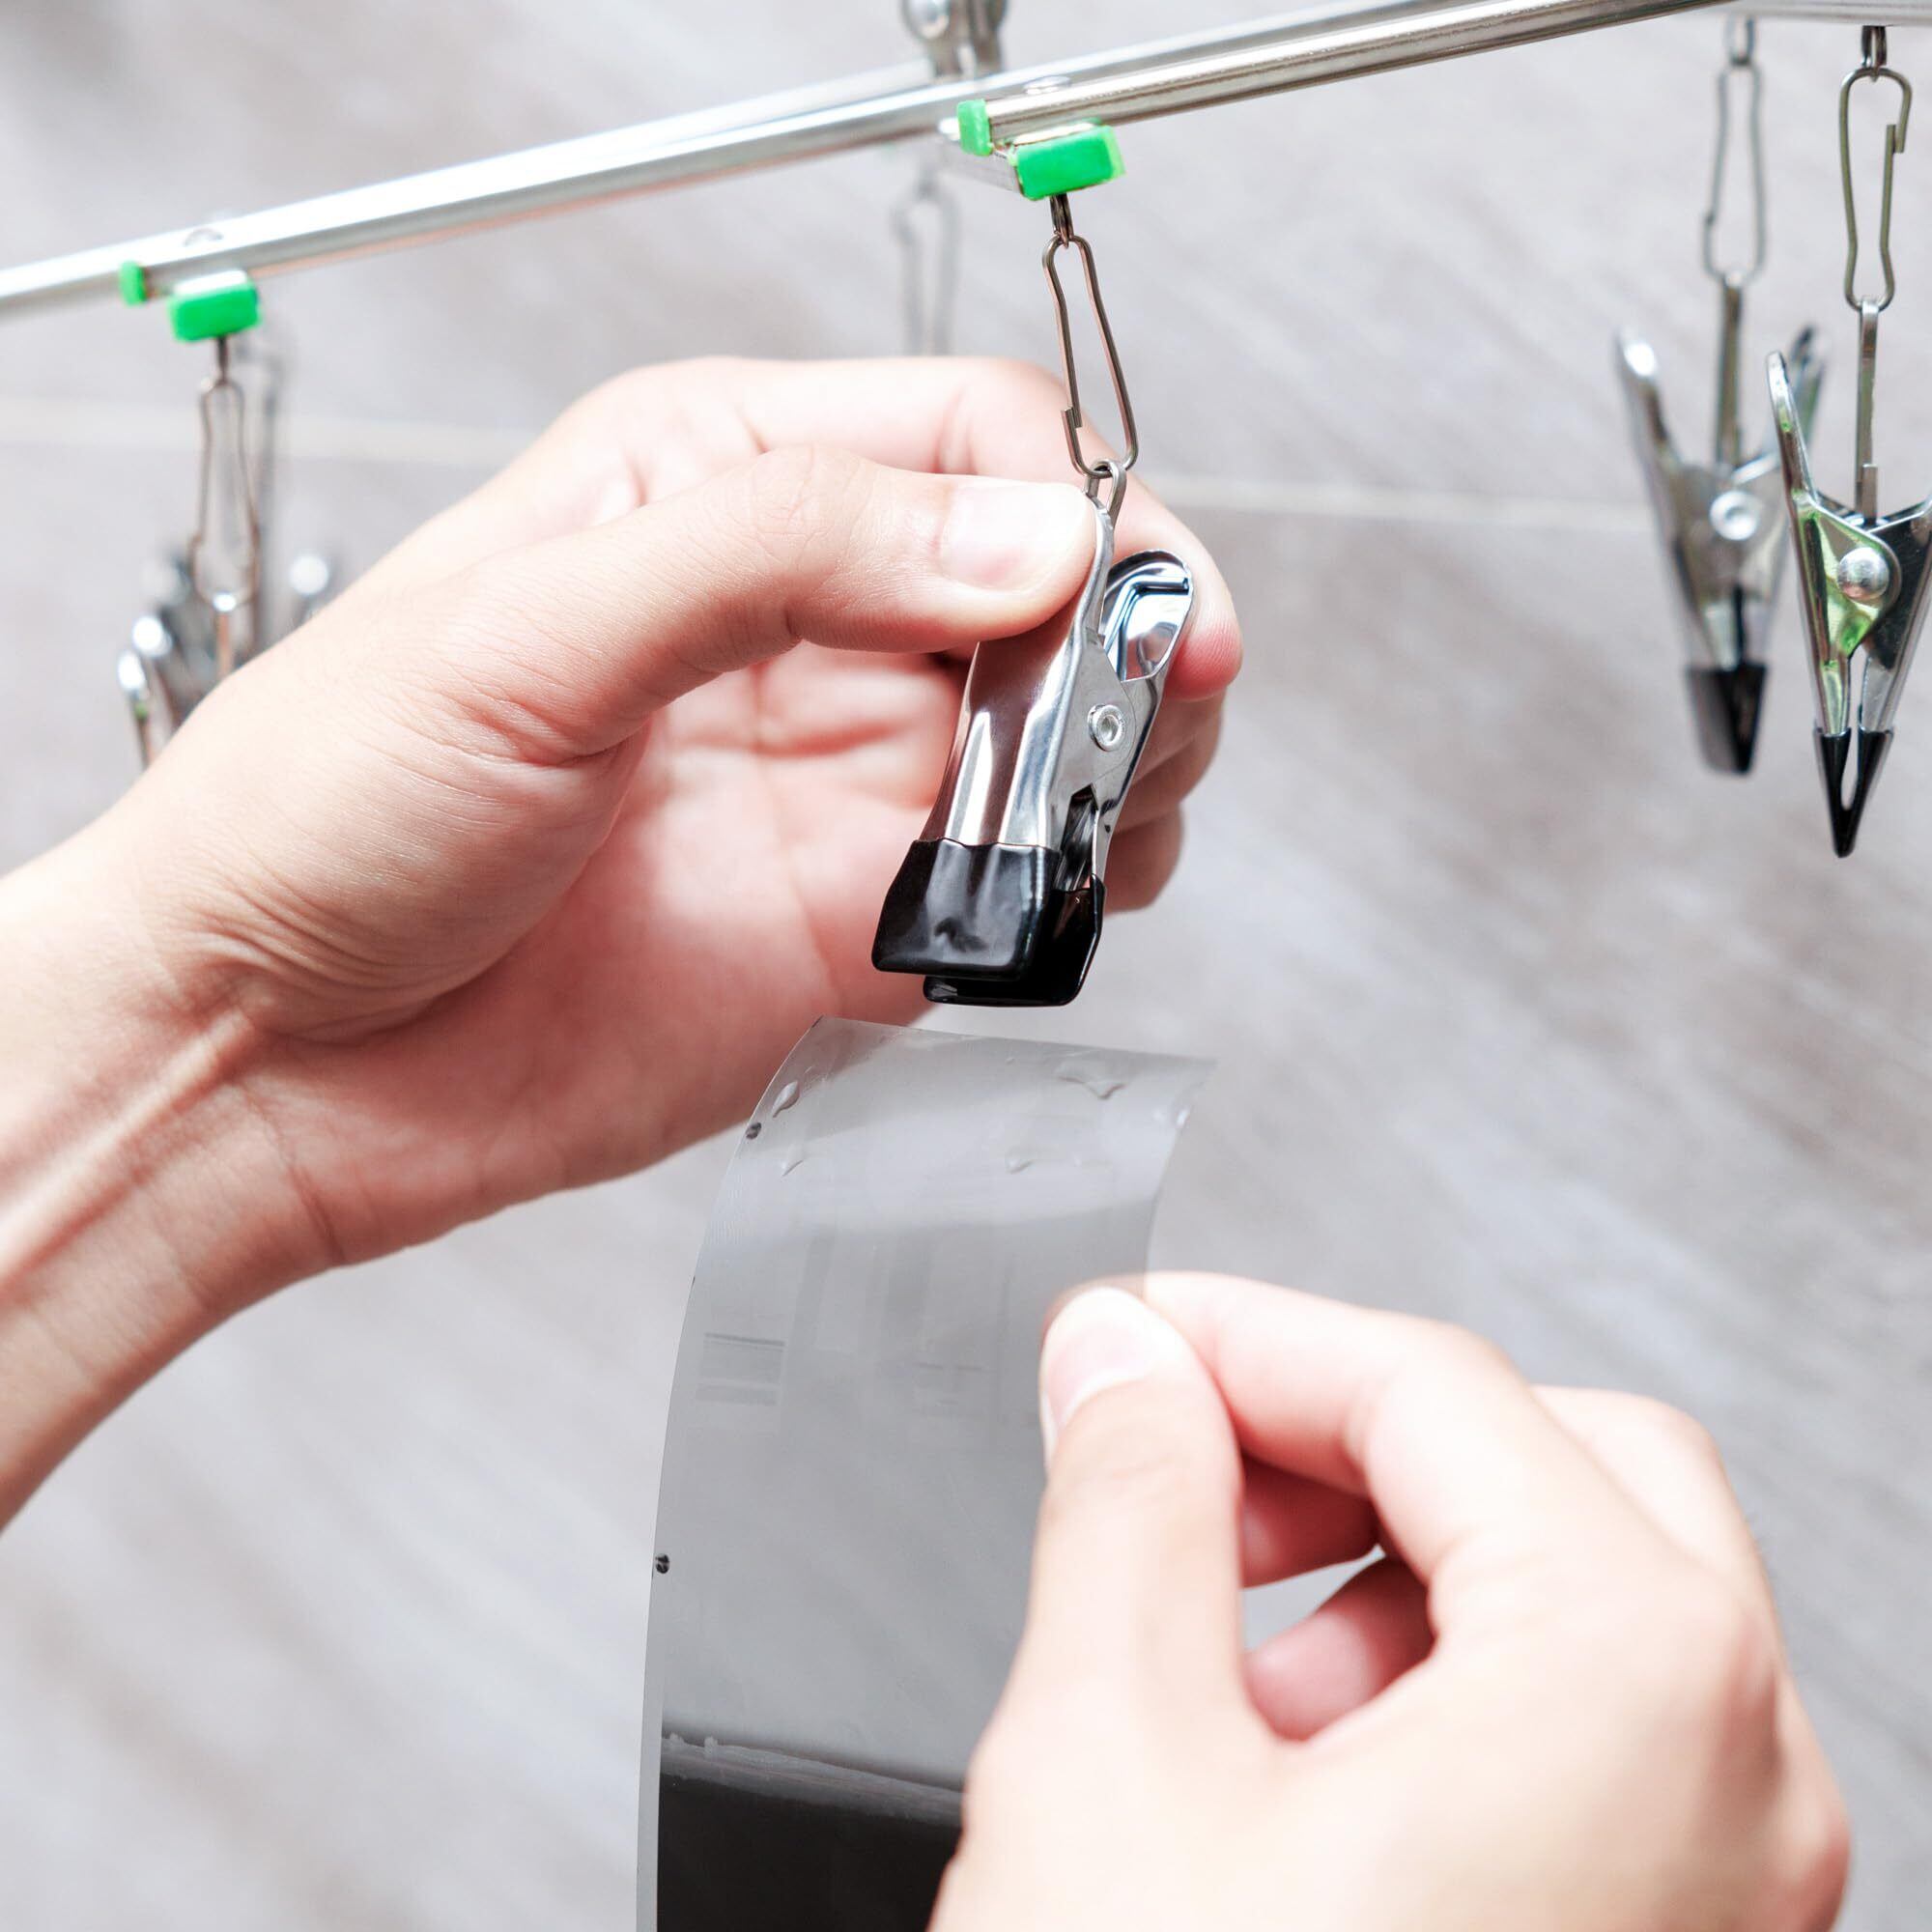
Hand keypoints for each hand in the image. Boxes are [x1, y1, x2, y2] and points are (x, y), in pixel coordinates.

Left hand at [0, 357, 1235, 1515]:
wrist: (266, 1060)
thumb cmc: (320, 816)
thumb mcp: (529, 628)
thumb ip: (783, 554)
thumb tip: (1022, 539)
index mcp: (710, 492)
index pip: (968, 442)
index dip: (1079, 505)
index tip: (1122, 600)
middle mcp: (792, 630)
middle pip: (1048, 588)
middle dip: (1133, 639)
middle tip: (1151, 712)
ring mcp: (830, 785)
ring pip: (1060, 739)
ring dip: (1128, 766)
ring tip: (1121, 810)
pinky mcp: (849, 927)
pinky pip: (1015, 892)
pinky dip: (1071, 896)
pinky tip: (1058, 902)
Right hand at [934, 1278, 1848, 1931]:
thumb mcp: (1109, 1759)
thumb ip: (1123, 1503)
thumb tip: (1120, 1363)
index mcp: (1632, 1688)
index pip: (1434, 1386)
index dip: (1250, 1336)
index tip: (1129, 1344)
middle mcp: (1736, 1787)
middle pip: (1559, 1463)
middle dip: (1350, 1444)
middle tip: (1185, 1474)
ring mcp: (1732, 1894)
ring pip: (1587, 1596)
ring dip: (1394, 1571)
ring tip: (1223, 1670)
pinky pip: (1591, 1739)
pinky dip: (1445, 1693)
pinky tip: (1297, 1786)